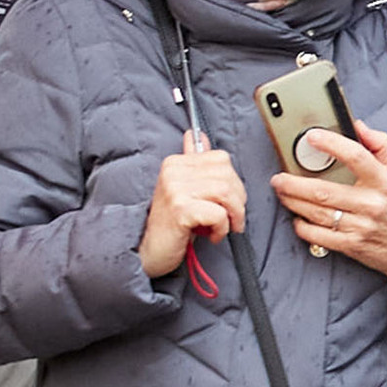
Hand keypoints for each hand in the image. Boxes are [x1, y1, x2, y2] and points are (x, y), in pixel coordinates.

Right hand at [140, 127, 248, 277]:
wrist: (149, 251)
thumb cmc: (171, 224)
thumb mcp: (182, 189)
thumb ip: (192, 162)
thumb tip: (197, 135)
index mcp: (175, 162)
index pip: (221, 159)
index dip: (233, 182)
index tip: (229, 202)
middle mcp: (173, 171)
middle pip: (227, 175)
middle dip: (238, 200)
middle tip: (231, 219)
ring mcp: (175, 189)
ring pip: (226, 192)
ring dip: (233, 215)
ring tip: (224, 228)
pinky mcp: (180, 210)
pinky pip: (219, 214)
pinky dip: (223, 228)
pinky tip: (212, 236)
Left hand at [280, 121, 386, 303]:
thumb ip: (380, 145)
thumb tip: (358, 125)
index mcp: (384, 181)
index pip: (356, 156)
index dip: (331, 144)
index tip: (311, 137)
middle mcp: (371, 204)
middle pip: (323, 190)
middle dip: (293, 183)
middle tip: (279, 177)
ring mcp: (360, 226)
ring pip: (315, 212)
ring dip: (292, 201)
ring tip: (282, 192)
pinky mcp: (351, 246)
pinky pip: (317, 235)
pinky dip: (301, 226)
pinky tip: (297, 217)